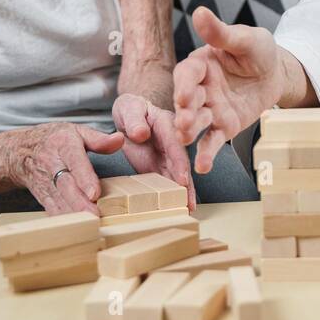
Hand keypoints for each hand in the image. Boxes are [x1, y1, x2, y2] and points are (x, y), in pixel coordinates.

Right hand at [9, 121, 124, 214]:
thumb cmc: (55, 141)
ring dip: (73, 214)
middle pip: (65, 185)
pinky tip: (76, 228)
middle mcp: (52, 164)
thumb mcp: (77, 131)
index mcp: (63, 145)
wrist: (21, 151)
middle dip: (80, 202)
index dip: (84, 177)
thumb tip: (119, 140)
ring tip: (90, 224)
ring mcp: (45, 182)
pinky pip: (52, 210)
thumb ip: (99, 139)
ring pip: (58, 201)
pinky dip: (64, 220)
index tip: (94, 192)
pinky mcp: (43, 197)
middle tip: (95, 215)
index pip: (74, 161)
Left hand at [113, 93, 195, 209]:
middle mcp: (173, 142)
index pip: (174, 144)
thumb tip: (141, 134)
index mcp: (167, 124)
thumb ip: (135, 120)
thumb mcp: (130, 108)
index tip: (182, 178)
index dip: (179, 161)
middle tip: (189, 202)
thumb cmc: (132, 109)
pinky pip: (169, 182)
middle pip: (181, 164)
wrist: (131, 116)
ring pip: (178, 176)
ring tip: (186, 210)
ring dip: (183, 194)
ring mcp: (169, 156)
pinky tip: (178, 208)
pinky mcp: (162, 167)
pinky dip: (173, 195)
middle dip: (186, 184)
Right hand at [173, 6, 286, 173]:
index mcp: (201, 64)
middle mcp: (201, 88)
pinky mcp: (223, 127)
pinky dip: (206, 154)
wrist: (276, 74)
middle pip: (187, 101)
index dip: (185, 84)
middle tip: (185, 121)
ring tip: (186, 140)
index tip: (185, 94)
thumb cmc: (258, 51)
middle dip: (184, 111)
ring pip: (196, 123)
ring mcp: (210, 110)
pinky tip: (202, 166)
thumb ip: (222, 33)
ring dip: (189, 131)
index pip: (188, 74)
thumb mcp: (245, 39)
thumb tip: (200, 12)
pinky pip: (212, 141)